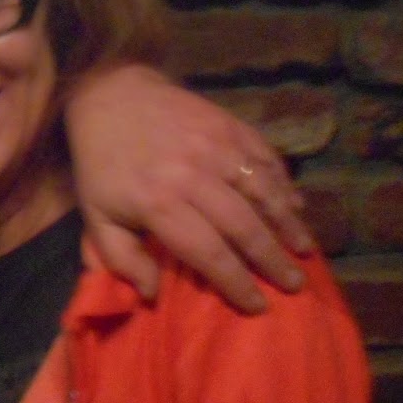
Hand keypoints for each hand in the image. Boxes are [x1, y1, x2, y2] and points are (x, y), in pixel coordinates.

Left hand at [65, 65, 312, 312]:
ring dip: (288, 223)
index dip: (236, 282)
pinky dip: (283, 182)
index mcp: (159, 203)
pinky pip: (265, 157)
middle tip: (294, 284)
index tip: (257, 306)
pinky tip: (296, 204)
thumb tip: (152, 296)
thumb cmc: (103, 165)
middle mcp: (193, 175)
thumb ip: (121, 260)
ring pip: (262, 191)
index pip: (208, 252)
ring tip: (305, 249)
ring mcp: (215, 145)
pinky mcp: (228, 124)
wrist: (109, 96)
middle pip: (244, 226)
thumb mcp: (97, 217)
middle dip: (272, 259)